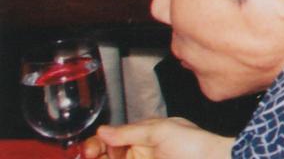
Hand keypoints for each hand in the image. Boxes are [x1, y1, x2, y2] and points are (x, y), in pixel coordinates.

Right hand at [84, 117, 232, 158]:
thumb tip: (102, 130)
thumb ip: (130, 131)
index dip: (95, 144)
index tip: (86, 150)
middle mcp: (137, 153)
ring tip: (91, 158)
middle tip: (87, 155)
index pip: (110, 139)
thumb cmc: (194, 144)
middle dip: (92, 154)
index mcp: (141, 137)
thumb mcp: (161, 131)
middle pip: (104, 155)